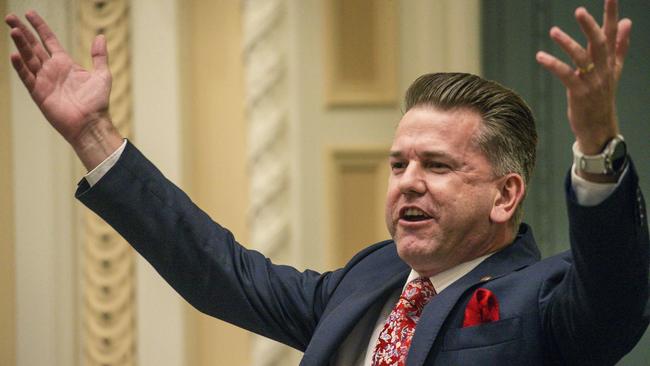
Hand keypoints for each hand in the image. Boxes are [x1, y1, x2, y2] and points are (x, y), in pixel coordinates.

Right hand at [5, 10, 121, 169]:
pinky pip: (27, 77)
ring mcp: (44, 81)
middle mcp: (52, 70)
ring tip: (14, 30)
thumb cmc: (97, 102)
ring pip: (29, 58)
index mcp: (65, 63)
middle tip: (11, 18)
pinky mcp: (39, 93)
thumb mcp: (102, 75)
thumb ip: (99, 56)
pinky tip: (14, 55)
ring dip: (21, 45)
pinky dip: (20, 67)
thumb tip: (101, 36)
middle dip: (23, 32)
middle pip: (33, 46)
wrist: (91, 123)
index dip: (39, 27)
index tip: (29, 14)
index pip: (48, 40)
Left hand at [535, 0, 629, 155]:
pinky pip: (566, 75)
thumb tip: (626, 22)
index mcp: (611, 61)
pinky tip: (541, 56)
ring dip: (567, 43)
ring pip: (582, 58)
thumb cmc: (602, 96)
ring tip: (553, 31)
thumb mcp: (613, 70)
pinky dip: (553, 64)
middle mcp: (603, 69)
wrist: (599, 127)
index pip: (613, 34)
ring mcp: (592, 82)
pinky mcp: (579, 93)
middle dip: (590, 26)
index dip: (612, 15)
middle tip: (579, 11)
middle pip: (599, 43)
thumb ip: (620, 46)